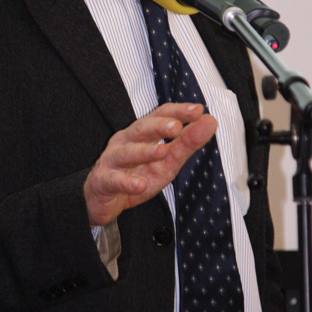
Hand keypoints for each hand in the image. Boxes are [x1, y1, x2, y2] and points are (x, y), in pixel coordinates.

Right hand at [84, 103, 216, 226]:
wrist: (102, 200)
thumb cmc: (135, 175)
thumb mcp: (166, 162)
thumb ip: (187, 143)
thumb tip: (210, 121)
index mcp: (141, 133)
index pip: (160, 115)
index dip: (177, 111)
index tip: (198, 110)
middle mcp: (125, 141)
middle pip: (141, 128)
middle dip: (159, 126)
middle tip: (177, 126)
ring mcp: (111, 160)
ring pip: (126, 152)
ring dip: (144, 151)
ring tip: (162, 152)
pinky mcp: (103, 181)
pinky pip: (114, 180)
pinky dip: (126, 182)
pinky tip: (139, 184)